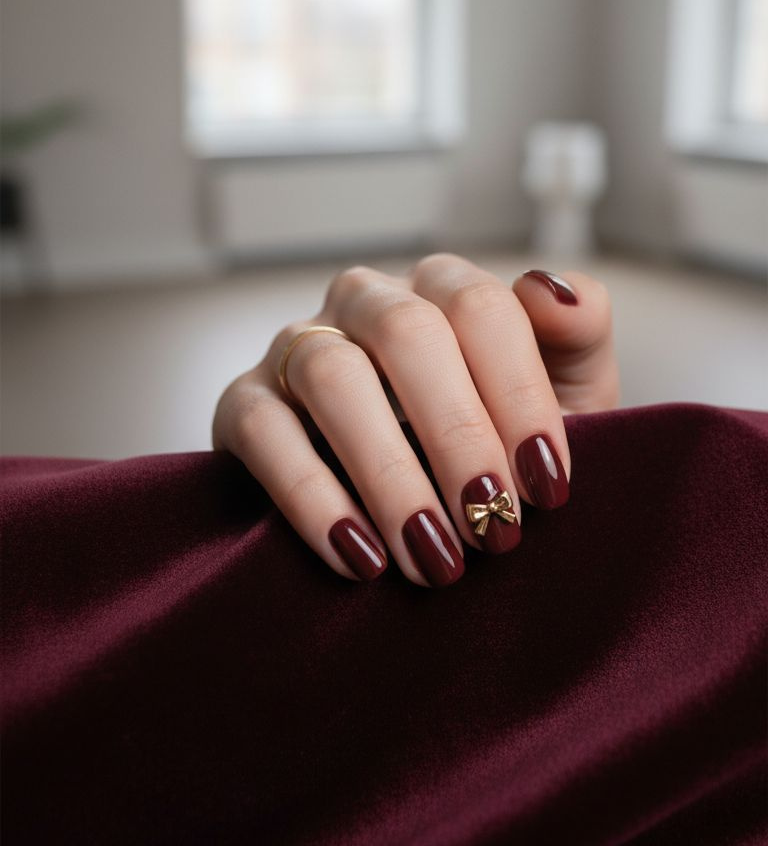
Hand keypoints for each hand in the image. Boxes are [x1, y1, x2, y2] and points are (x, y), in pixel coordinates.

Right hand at [212, 254, 618, 587]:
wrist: (425, 509)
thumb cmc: (497, 445)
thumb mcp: (561, 396)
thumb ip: (577, 336)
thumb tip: (555, 292)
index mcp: (442, 289)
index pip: (480, 308)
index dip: (519, 394)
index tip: (548, 485)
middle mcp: (365, 301)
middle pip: (408, 331)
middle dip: (458, 435)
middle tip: (493, 525)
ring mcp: (297, 345)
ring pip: (333, 376)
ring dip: (389, 471)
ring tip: (434, 555)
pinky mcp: (243, 403)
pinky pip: (262, 430)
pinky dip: (311, 497)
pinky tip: (361, 557)